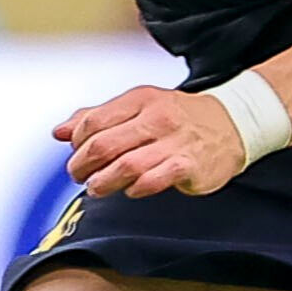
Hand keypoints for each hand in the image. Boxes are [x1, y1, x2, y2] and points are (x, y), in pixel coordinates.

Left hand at [54, 83, 247, 197]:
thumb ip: (98, 118)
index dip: (77, 142)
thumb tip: (58, 132)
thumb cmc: (178, 118)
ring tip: (97, 188)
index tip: (76, 154)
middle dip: (83, 165)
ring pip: (125, 165)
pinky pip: (154, 180)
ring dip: (104, 181)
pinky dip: (136, 189)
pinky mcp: (190, 165)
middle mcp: (157, 117)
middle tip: (78, 176)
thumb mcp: (138, 108)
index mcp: (141, 99)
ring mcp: (175, 141)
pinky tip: (131, 191)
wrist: (232, 124)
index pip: (94, 121)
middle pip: (104, 144)